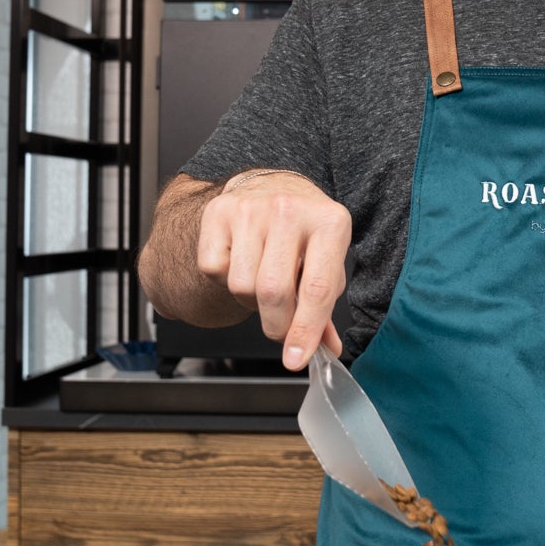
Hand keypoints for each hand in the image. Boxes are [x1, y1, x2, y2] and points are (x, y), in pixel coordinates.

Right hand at [197, 169, 349, 369]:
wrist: (271, 186)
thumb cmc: (304, 231)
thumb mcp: (327, 258)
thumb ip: (324, 306)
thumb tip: (327, 349)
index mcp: (330, 222)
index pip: (317, 289)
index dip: (305, 331)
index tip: (296, 359)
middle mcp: (289, 210)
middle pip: (273, 292)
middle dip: (276, 325)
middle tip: (281, 329)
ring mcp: (250, 209)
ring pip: (242, 286)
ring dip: (251, 301)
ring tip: (263, 282)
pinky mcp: (217, 212)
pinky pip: (214, 272)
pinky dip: (225, 281)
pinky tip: (242, 262)